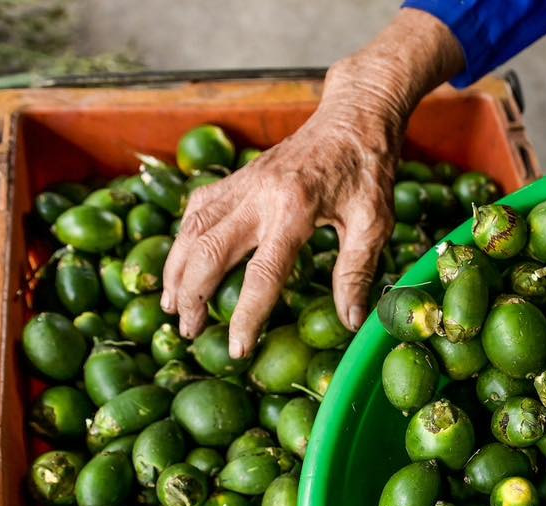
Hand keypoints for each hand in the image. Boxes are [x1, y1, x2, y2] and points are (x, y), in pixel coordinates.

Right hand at [160, 10, 464, 356]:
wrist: (353, 117)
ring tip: (170, 306)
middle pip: (211, 250)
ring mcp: (243, 183)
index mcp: (296, 209)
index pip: (263, 272)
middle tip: (187, 331)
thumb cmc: (368, 172)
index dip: (247, 315)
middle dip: (193, 294)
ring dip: (177, 268)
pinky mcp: (238, 177)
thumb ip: (357, 271)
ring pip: (194, 228)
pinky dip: (183, 238)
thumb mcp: (375, 223)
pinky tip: (180, 263)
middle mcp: (259, 194)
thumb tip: (350, 322)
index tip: (238, 349)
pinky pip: (199, 208)